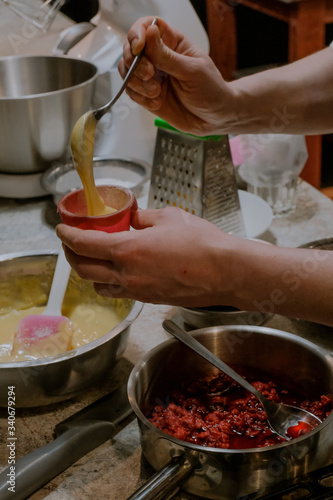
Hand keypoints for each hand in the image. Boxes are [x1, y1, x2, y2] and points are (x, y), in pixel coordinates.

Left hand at [56, 207, 236, 305]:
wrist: (224, 271)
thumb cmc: (201, 243)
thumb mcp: (169, 217)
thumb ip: (143, 218)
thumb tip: (132, 218)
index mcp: (128, 250)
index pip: (84, 244)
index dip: (67, 236)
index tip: (61, 229)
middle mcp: (127, 274)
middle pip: (83, 269)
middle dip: (71, 255)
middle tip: (70, 244)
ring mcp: (137, 290)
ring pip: (98, 286)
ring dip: (88, 272)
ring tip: (91, 259)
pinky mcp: (148, 299)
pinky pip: (119, 293)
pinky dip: (109, 283)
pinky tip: (117, 273)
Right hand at [118, 16, 234, 135]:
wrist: (213, 118)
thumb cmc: (210, 91)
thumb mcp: (192, 71)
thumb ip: (168, 56)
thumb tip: (149, 33)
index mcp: (173, 43)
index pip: (147, 26)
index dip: (138, 33)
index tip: (139, 47)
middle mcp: (158, 57)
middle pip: (130, 49)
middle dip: (135, 63)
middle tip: (150, 75)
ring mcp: (152, 76)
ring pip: (126, 70)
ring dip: (137, 83)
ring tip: (156, 93)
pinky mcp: (147, 95)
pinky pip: (131, 91)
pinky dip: (140, 98)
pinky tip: (157, 102)